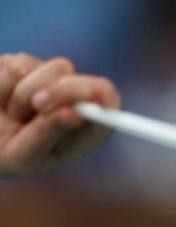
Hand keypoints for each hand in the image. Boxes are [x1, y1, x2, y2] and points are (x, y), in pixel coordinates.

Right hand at [0, 53, 119, 178]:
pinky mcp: (22, 65)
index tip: (99, 92)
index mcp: (80, 132)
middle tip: (38, 104)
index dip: (106, 99)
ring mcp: (49, 82)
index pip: (108, 110)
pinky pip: (16, 64)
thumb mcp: (22, 156)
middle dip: (64, 91)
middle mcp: (71, 103)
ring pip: (54, 69)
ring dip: (23, 93)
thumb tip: (74, 113)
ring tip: (9, 113)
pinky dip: (2, 83)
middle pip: (88, 84)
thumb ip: (48, 134)